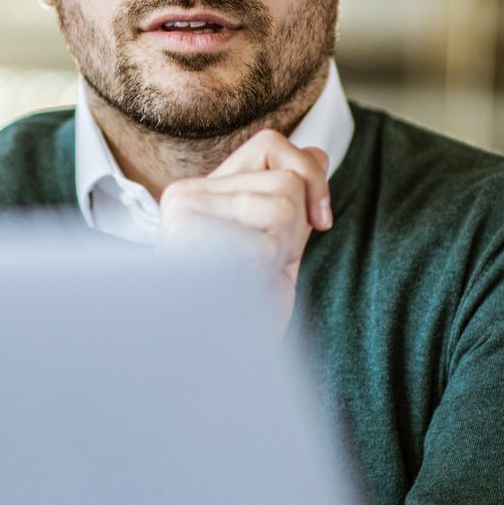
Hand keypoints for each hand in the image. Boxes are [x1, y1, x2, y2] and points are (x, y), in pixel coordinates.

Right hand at [158, 130, 332, 319]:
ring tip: (251, 275)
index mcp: (202, 191)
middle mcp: (186, 194)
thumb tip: (318, 152)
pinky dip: (268, 273)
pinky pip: (267, 244)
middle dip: (295, 228)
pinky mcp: (189, 238)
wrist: (215, 359)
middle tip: (265, 264)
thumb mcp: (279, 243)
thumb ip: (292, 199)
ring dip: (282, 250)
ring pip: (282, 205)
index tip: (319, 222)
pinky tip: (242, 288)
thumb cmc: (244, 306)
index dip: (309, 177)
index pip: (272, 145)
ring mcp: (184, 214)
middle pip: (285, 180)